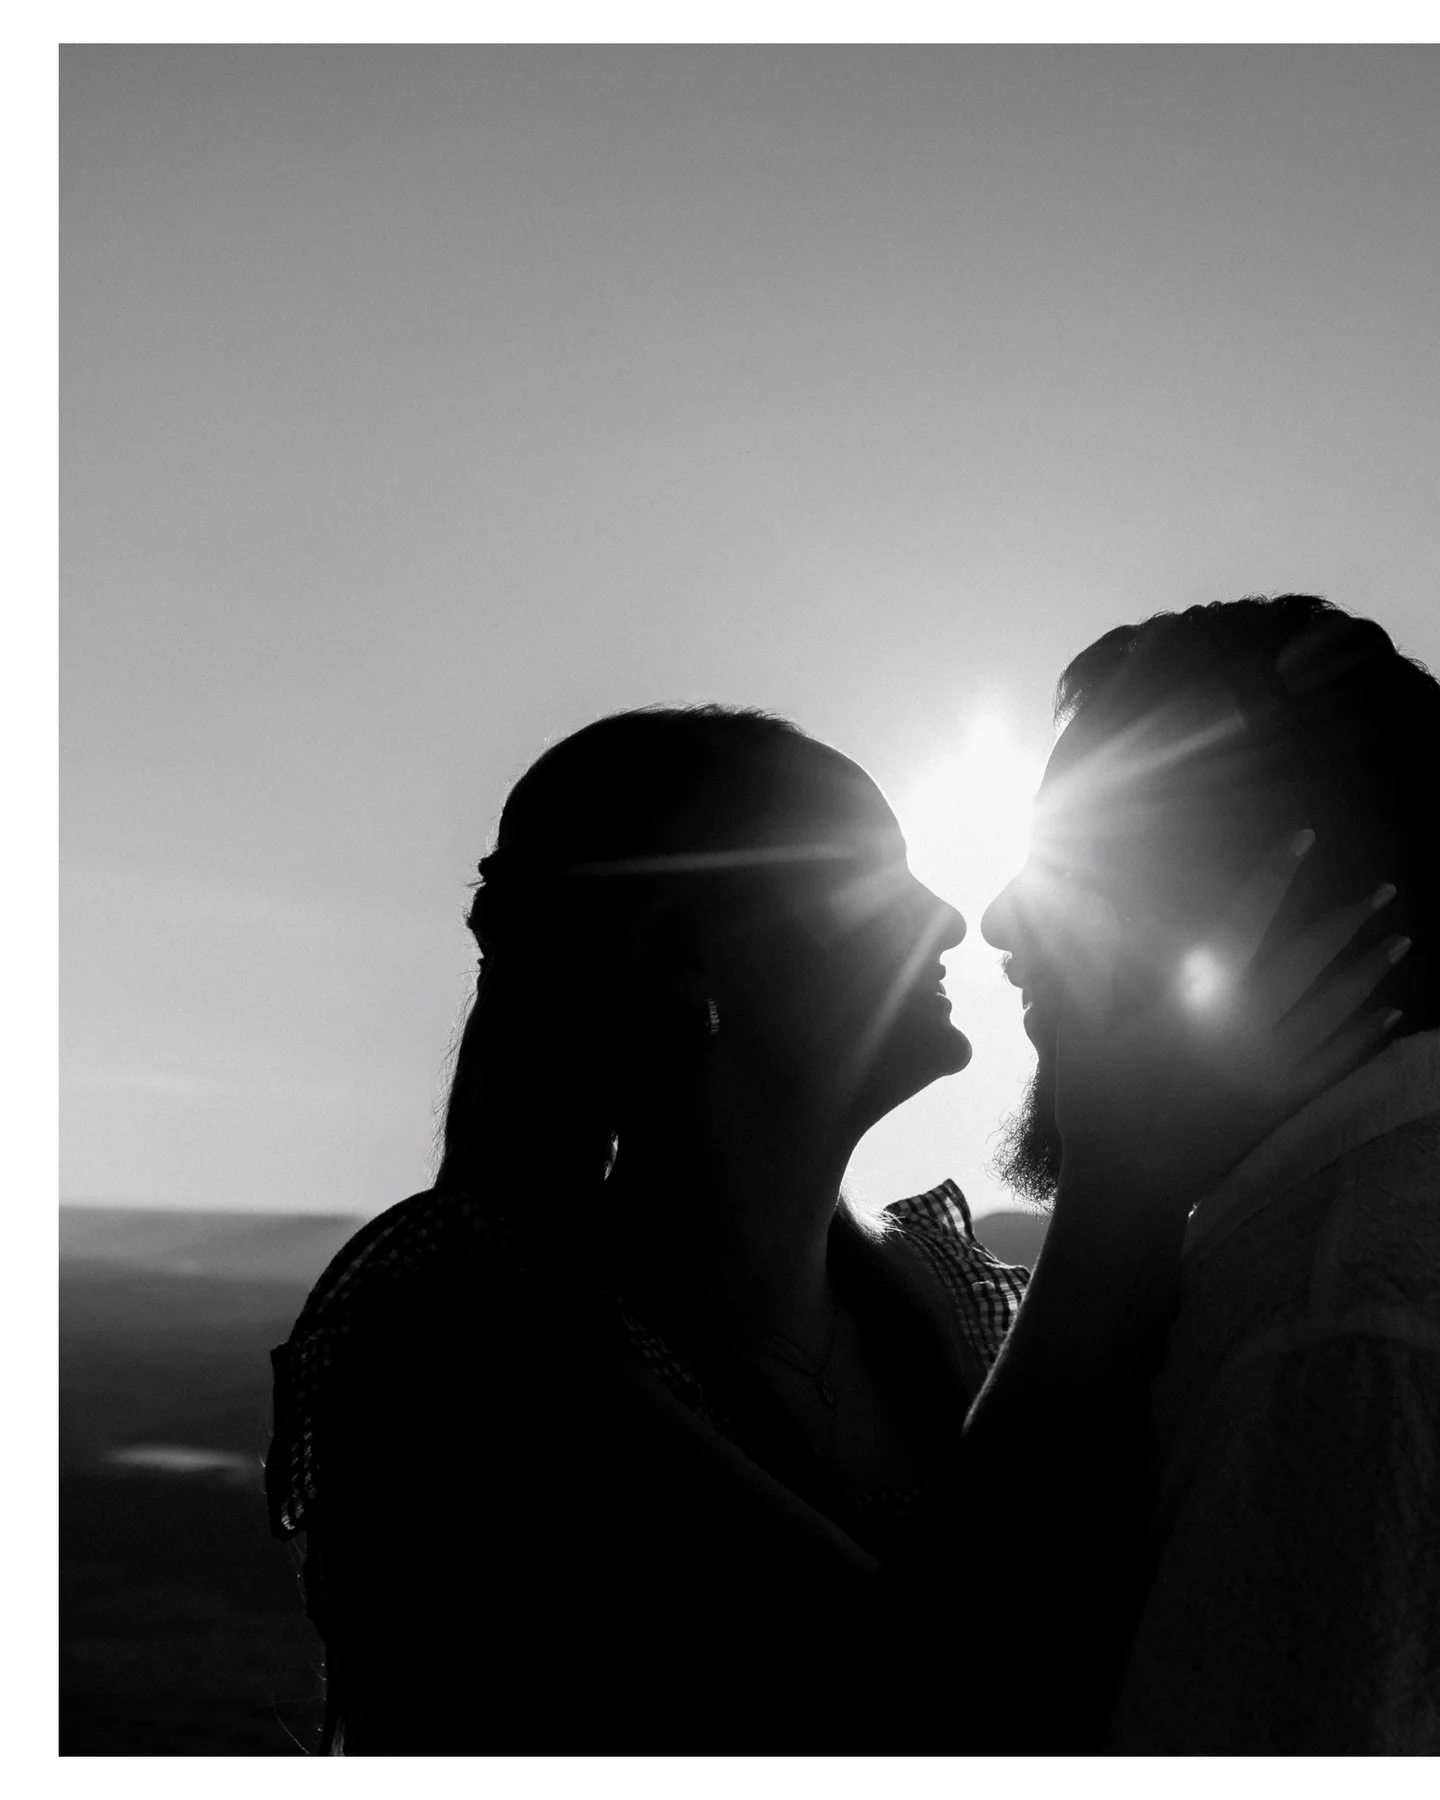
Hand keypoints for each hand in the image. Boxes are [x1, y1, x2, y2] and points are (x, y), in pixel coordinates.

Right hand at [1053, 829, 1406, 1216]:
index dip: (1274, 875)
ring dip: (1370, 972)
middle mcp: (1246, 1026)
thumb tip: (1087, 900)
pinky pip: (1338, 1062)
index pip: (1246, 919)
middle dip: (1348, 922)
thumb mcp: (1078, 1027)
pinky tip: (1391, 1016)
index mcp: (1198, 998)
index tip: (1303, 840)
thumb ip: (1084, 960)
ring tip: (1400, 942)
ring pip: (1336, 1008)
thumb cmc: (1097, 1103)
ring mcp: (1272, 1068)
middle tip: (1387, 892)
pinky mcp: (1282, 1103)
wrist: (1129, 1186)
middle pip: (1310, 961)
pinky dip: (1367, 1035)